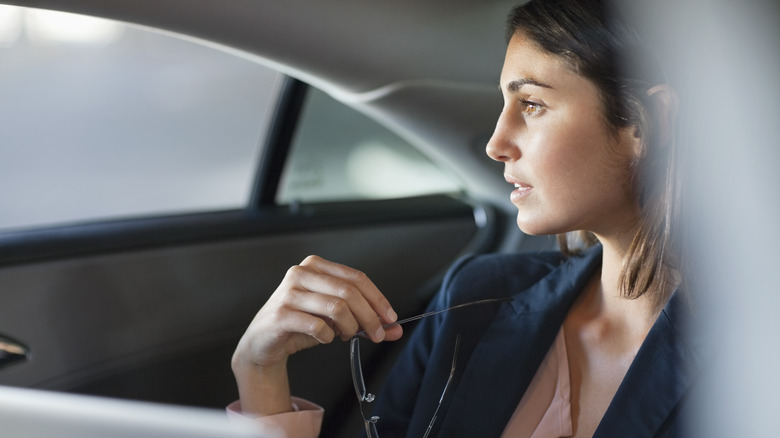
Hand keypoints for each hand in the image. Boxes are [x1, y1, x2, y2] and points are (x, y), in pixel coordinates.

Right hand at [231, 255, 400, 414]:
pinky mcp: (281, 314)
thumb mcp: (336, 318)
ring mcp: (289, 292)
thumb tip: (396, 329)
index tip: (391, 318)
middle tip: (378, 335)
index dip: (378, 298)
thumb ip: (364, 320)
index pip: (356, 278)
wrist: (263, 341)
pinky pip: (318, 326)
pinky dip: (328, 337)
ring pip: (337, 308)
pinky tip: (325, 338)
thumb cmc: (300, 324)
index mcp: (316, 266)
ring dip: (350, 327)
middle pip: (349, 292)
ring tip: (347, 335)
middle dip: (369, 316)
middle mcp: (301, 273)